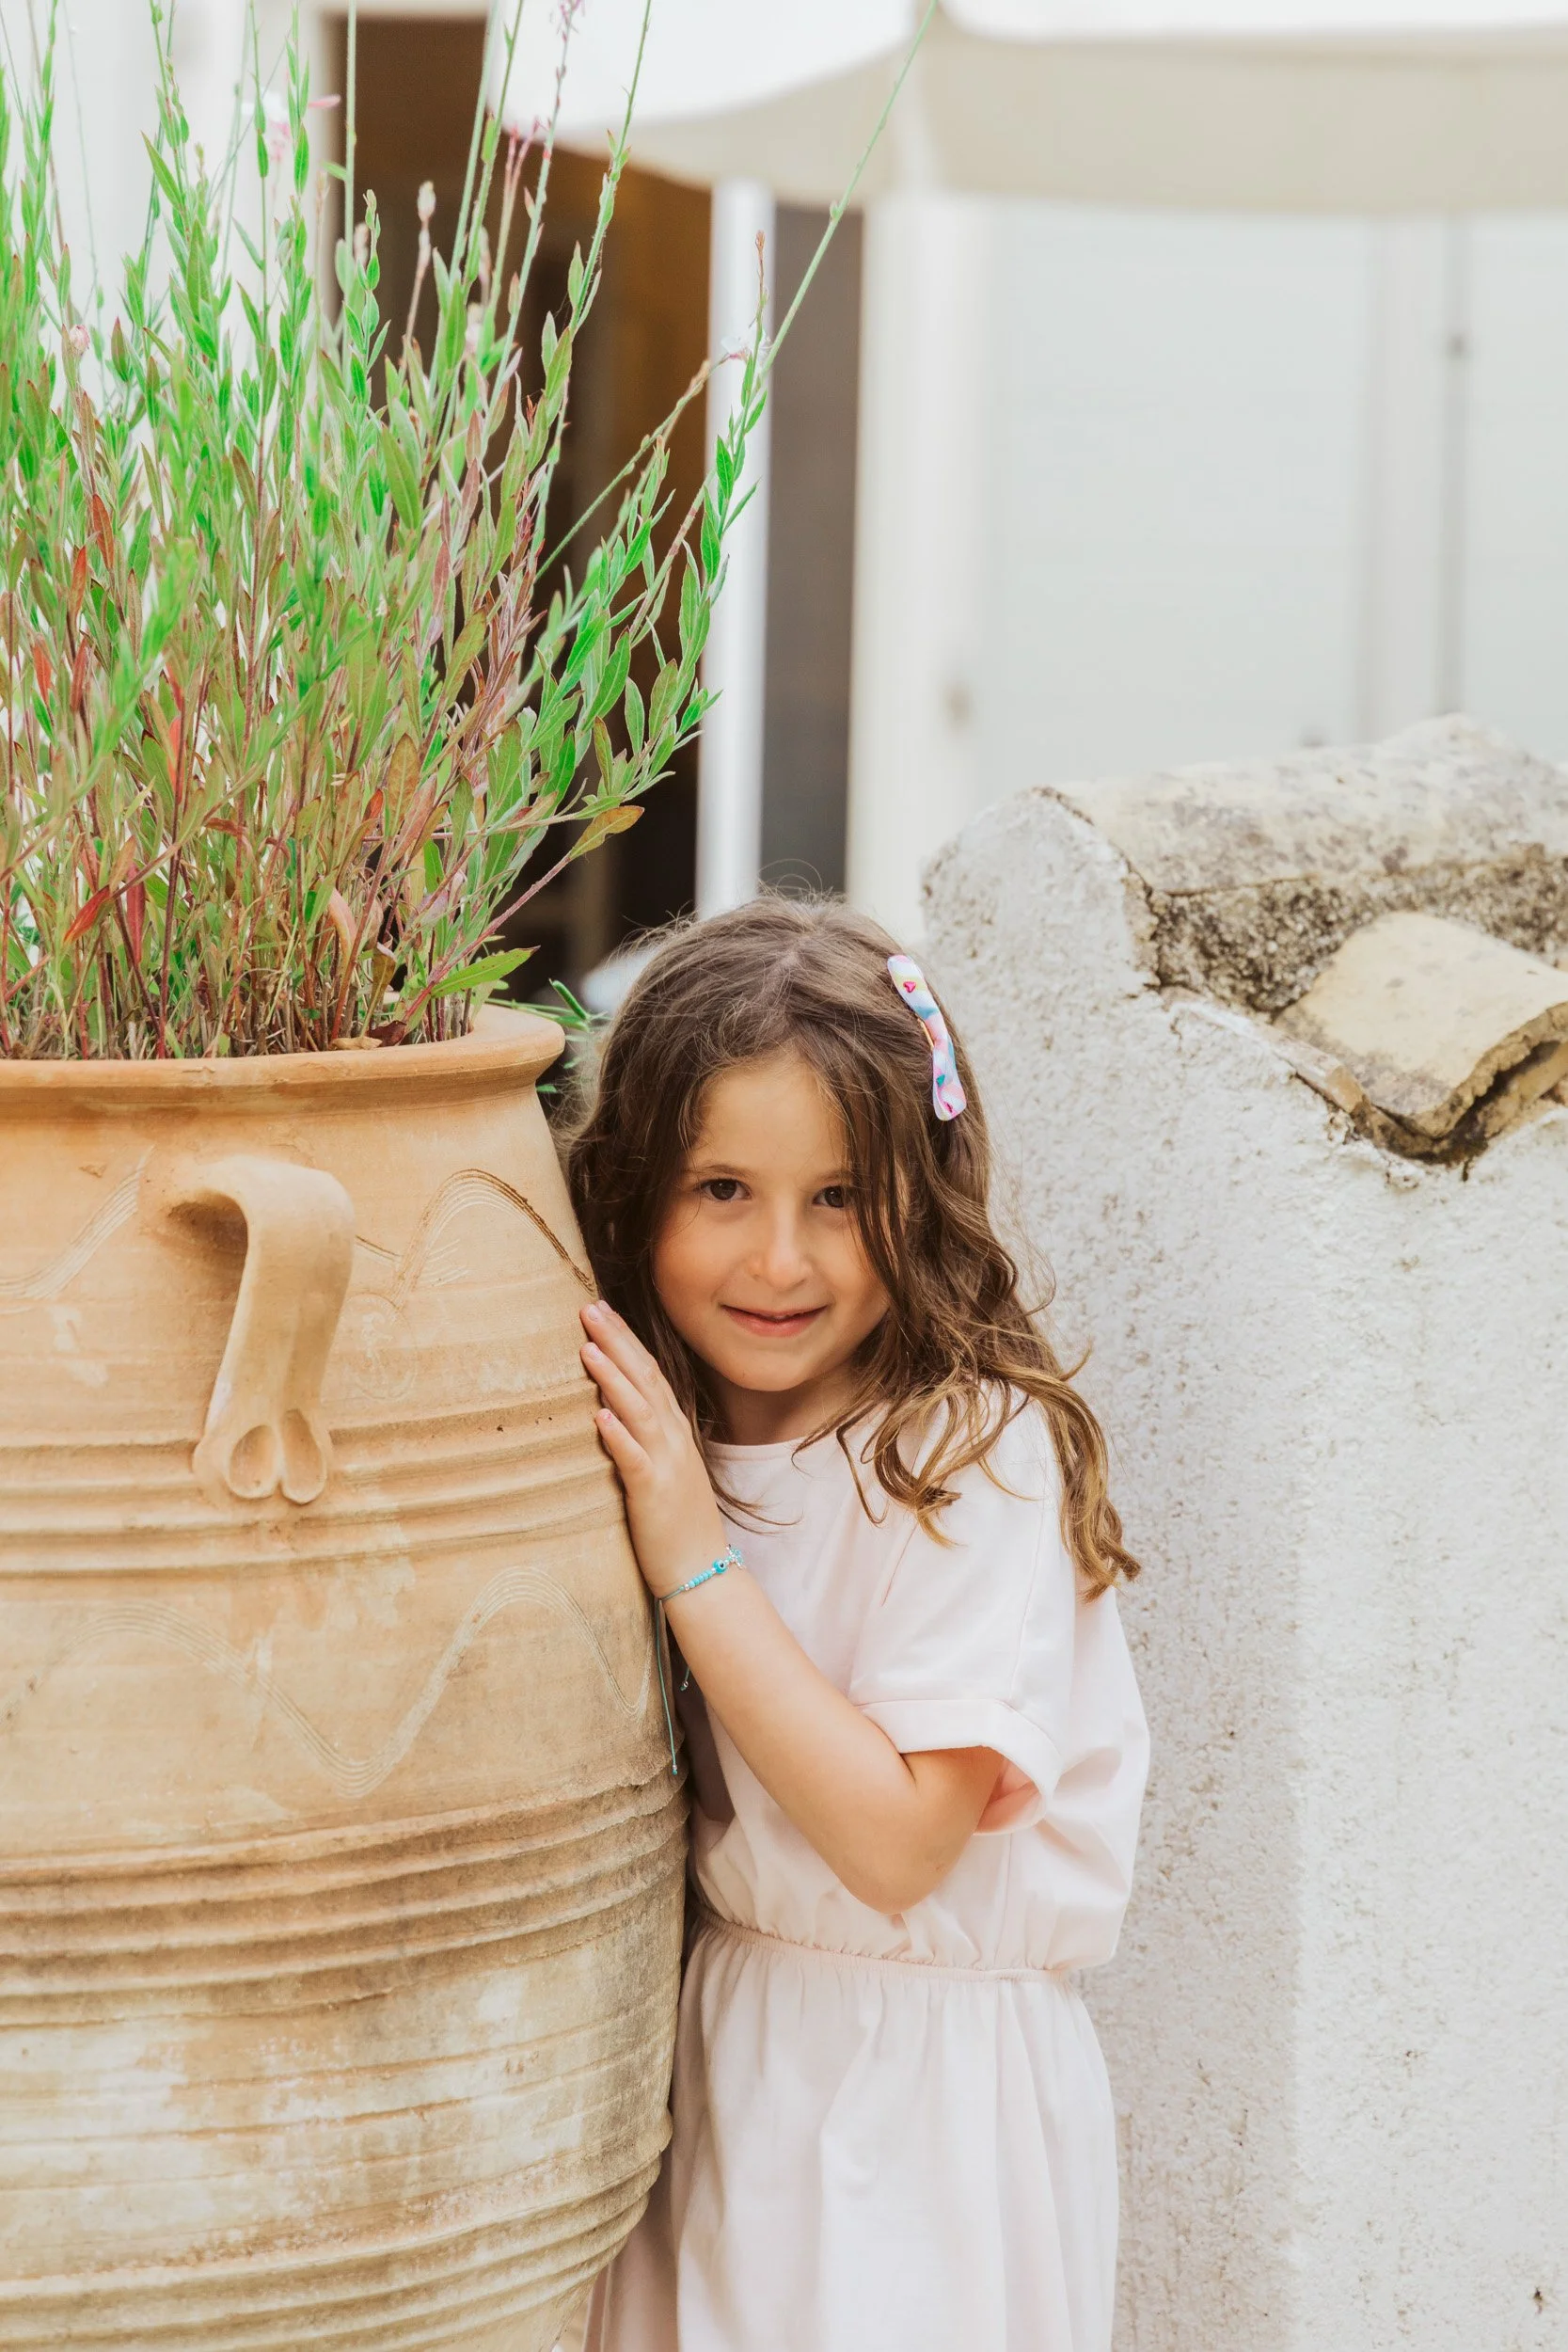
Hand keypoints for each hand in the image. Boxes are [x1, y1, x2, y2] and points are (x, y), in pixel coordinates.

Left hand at [579, 1300, 727, 1598]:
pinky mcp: (654, 1494)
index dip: (626, 1341)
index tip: (602, 1311)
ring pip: (638, 1410)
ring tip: (587, 1347)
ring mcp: (666, 1464)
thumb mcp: (665, 1470)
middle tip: (589, 1307)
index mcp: (674, 1431)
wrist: (704, 1572)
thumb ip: (644, 1438)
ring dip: (612, 1377)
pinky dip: (618, 1435)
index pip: (649, 1373)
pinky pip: (634, 1459)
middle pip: (644, 1379)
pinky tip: (599, 1416)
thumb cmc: (678, 1523)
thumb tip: (612, 1409)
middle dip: (616, 1342)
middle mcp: (673, 1439)